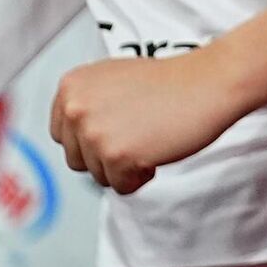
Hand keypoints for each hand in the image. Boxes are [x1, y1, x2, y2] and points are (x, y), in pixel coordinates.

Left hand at [50, 50, 238, 193]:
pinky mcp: (116, 156)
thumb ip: (86, 103)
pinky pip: (121, 186)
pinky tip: (156, 148)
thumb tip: (71, 133)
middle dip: (106, 154)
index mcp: (71, 86)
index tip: (115, 126)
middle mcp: (75, 108)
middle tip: (137, 130)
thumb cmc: (167, 82)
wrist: (204, 83)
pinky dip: (140, 176)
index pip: (61, 134)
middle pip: (76, 159)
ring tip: (148, 135)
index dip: (90, 136)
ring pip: (98, 176)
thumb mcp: (111, 79)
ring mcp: (94, 132)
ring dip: (124, 165)